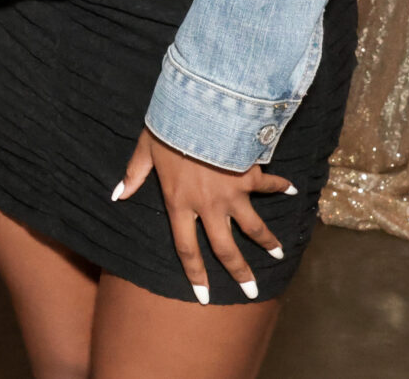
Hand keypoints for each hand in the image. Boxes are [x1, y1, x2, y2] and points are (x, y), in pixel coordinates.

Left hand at [116, 127, 292, 301]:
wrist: (197, 113)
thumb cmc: (166, 131)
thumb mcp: (144, 151)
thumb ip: (133, 176)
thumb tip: (116, 195)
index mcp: (179, 204)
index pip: (186, 248)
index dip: (196, 273)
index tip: (205, 296)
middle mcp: (207, 207)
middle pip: (225, 248)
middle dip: (239, 272)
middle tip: (252, 290)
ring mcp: (232, 195)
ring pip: (253, 227)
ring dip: (267, 241)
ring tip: (279, 253)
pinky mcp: (249, 177)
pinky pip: (268, 185)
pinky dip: (281, 187)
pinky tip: (292, 191)